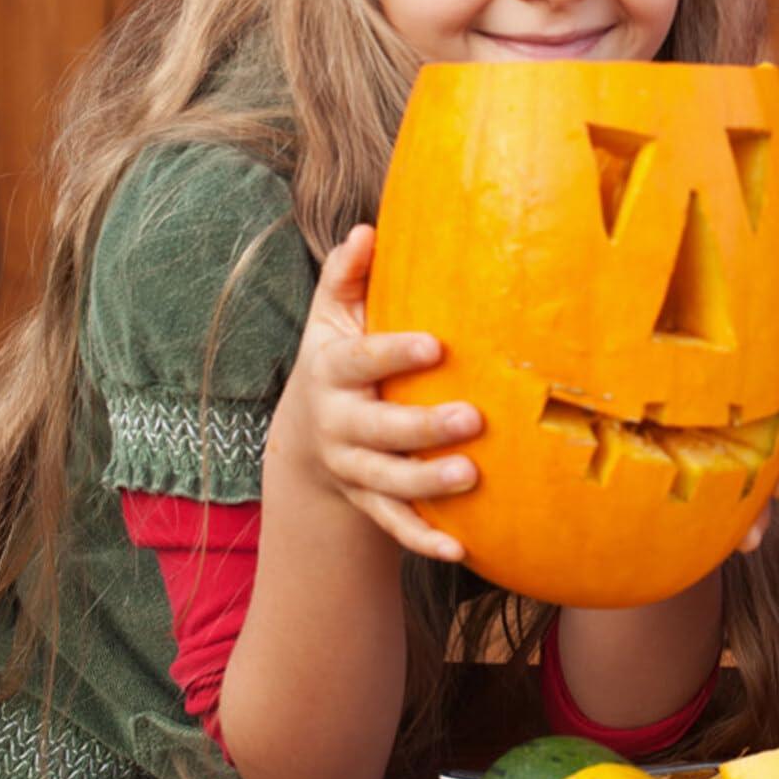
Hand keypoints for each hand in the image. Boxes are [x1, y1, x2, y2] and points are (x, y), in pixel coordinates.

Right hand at [274, 223, 481, 560]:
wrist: (306, 438)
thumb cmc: (340, 357)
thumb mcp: (332, 315)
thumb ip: (348, 274)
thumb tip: (366, 229)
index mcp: (332, 371)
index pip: (361, 360)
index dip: (394, 354)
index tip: (435, 345)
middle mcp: (338, 425)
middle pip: (378, 430)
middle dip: (423, 428)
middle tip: (473, 417)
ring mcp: (352, 468)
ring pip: (387, 482)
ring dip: (427, 484)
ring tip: (471, 476)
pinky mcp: (368, 502)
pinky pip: (394, 525)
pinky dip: (423, 540)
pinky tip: (462, 548)